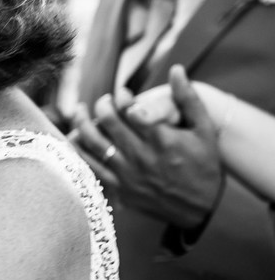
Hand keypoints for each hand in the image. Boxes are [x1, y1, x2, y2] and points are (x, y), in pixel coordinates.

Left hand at [68, 66, 223, 228]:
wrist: (202, 210)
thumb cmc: (204, 166)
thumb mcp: (204, 131)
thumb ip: (188, 98)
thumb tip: (176, 69)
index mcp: (162, 140)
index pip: (130, 109)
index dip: (121, 96)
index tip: (123, 93)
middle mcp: (141, 156)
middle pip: (107, 121)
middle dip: (101, 105)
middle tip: (104, 101)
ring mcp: (127, 174)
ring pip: (92, 142)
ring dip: (81, 122)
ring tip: (80, 112)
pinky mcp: (119, 189)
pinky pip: (89, 166)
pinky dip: (78, 150)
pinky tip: (75, 138)